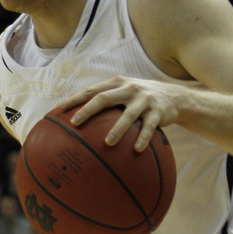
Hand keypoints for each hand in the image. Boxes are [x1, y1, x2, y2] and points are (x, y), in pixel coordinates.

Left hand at [58, 75, 179, 150]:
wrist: (174, 96)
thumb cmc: (139, 99)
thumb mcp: (123, 92)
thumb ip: (105, 100)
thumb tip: (76, 119)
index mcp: (116, 83)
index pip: (91, 90)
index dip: (74, 99)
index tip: (58, 110)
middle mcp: (129, 88)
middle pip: (104, 98)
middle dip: (88, 110)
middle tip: (75, 123)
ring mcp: (144, 98)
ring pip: (128, 115)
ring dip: (117, 129)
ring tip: (107, 143)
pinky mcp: (158, 110)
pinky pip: (149, 126)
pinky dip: (143, 138)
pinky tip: (137, 150)